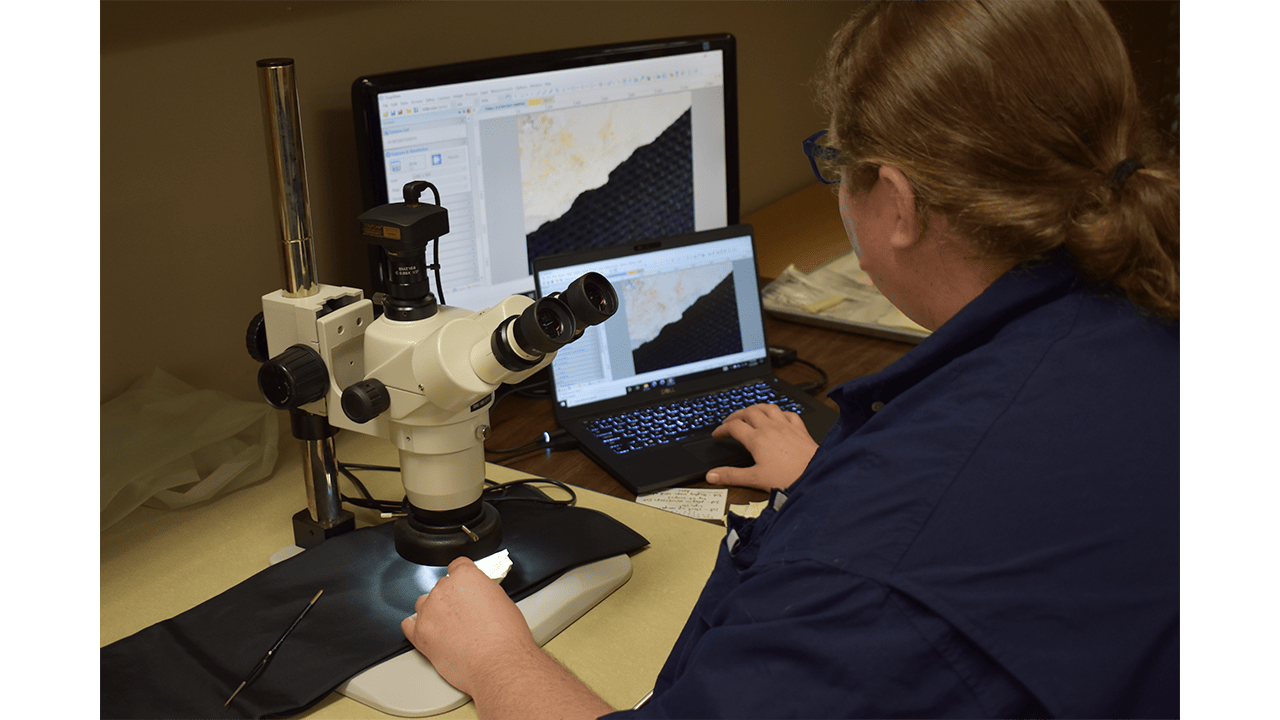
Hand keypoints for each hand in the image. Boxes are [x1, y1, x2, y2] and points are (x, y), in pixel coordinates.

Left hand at [401, 557, 536, 695]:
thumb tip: (478, 596)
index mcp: (466, 576)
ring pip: (424, 603)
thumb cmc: (506, 638)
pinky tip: (430, 632)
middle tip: (465, 615)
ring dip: (434, 612)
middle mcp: (444, 589)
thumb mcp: (502, 601)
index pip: (457, 565)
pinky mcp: (419, 634)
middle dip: (451, 598)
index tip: (465, 586)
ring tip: (450, 628)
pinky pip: (408, 624)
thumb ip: (483, 592)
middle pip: (441, 586)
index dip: (463, 577)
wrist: (498, 664)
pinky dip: (417, 627)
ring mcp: (429, 611)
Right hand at [706, 403, 818, 490]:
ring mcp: (786, 426)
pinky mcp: (799, 429)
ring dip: (757, 408)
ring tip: (751, 412)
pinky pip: (789, 413)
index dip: (722, 429)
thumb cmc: (788, 478)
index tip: (718, 434)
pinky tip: (779, 417)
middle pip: (749, 412)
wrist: (814, 475)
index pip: (734, 427)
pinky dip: (781, 413)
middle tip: (730, 421)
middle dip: (736, 415)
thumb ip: (731, 476)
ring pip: (768, 407)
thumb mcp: (755, 479)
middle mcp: (770, 428)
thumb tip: (712, 476)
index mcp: (757, 439)